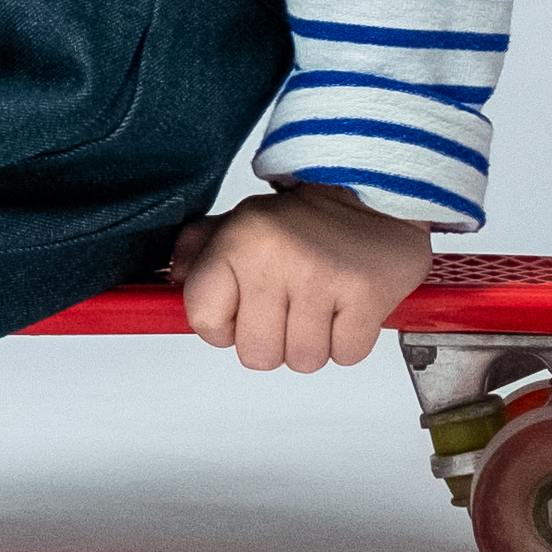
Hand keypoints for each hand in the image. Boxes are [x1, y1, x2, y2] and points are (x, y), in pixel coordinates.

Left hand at [173, 180, 433, 373]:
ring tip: (319, 304)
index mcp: (239, 242)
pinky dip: (347, 340)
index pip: (204, 319)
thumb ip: (198, 249)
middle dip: (272, 340)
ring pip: (302, 361)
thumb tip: (175, 280)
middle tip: (287, 307)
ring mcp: (322, 280)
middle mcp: (276, 260)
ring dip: (312, 342)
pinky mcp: (366, 297)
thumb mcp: (241, 220)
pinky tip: (345, 308)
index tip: (239, 312)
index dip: (221, 326)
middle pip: (256, 355)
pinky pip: (344, 355)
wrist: (377, 191)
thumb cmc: (307, 217)